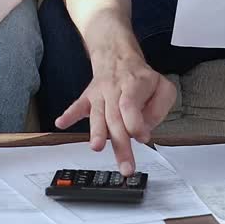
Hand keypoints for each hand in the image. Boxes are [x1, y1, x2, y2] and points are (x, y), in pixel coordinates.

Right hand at [55, 46, 176, 176]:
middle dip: (120, 144)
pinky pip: (77, 106)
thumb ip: (159, 108)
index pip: (131, 106)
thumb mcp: (163, 87)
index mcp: (135, 86)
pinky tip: (61, 123)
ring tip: (96, 147)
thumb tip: (145, 128)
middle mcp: (115, 91)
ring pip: (98, 115)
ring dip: (96, 132)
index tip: (142, 137)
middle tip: (126, 166)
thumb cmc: (141, 78)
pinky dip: (69, 115)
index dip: (136, 123)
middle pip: (115, 118)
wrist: (117, 58)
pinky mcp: (88, 98)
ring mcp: (100, 95)